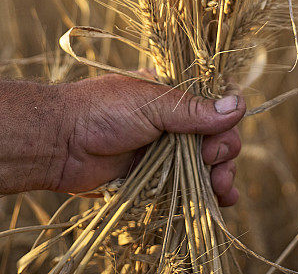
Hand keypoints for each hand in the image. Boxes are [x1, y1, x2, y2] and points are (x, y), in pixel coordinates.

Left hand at [49, 74, 244, 206]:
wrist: (57, 142)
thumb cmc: (101, 111)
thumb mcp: (151, 105)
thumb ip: (193, 111)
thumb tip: (239, 106)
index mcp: (172, 95)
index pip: (214, 107)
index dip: (224, 125)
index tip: (217, 140)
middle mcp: (171, 121)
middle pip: (215, 138)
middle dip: (223, 154)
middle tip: (215, 167)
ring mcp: (162, 150)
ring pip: (205, 164)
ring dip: (220, 176)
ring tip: (223, 191)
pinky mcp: (153, 177)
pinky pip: (186, 185)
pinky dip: (205, 193)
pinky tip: (221, 201)